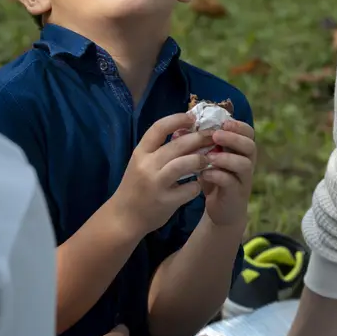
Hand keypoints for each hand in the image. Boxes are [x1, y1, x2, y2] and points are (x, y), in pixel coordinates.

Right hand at [111, 113, 214, 236]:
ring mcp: (157, 184)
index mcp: (140, 153)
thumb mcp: (141, 163)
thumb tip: (187, 132)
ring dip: (201, 159)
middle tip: (213, 136)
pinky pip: (190, 188)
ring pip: (185, 163)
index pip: (159, 128)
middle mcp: (147, 165)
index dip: (177, 119)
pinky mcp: (166, 202)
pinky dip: (197, 185)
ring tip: (208, 160)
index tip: (192, 118)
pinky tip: (197, 185)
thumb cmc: (135, 187)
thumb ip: (159, 150)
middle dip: (200, 138)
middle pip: (178, 144)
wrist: (123, 218)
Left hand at [199, 120, 255, 227]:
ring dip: (226, 158)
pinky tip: (204, 174)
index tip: (223, 122)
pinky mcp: (236, 194)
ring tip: (209, 157)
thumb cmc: (214, 179)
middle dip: (233, 138)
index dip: (238, 125)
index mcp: (241, 151)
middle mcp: (246, 162)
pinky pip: (231, 182)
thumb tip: (178, 130)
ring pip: (244, 164)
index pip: (248, 132)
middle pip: (250, 145)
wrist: (221, 210)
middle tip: (216, 135)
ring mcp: (243, 179)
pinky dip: (218, 176)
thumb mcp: (209, 160)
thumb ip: (200, 146)